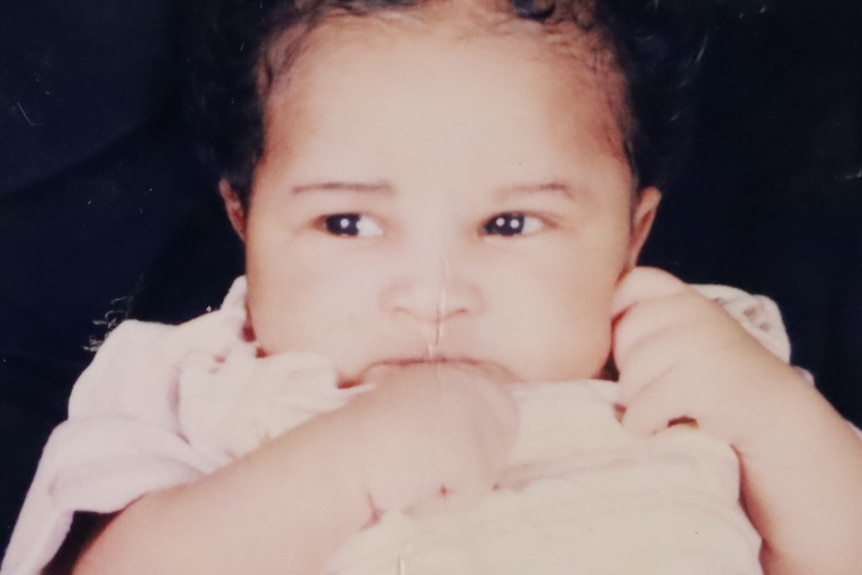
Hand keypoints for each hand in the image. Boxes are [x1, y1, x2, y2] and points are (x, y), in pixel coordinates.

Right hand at [340, 362, 518, 514]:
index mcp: (452, 371)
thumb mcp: (407, 400)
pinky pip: (472, 494)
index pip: (502, 406)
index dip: (479, 435)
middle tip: (423, 458)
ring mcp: (473, 418)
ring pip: (487, 470)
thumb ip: (443, 405)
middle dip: (470, 458)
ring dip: (451, 481)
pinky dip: (442, 501)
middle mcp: (469, 385)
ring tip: (412, 468)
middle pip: (503, 438)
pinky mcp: (471, 455)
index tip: (439, 445)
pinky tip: (412, 481)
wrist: (339, 457)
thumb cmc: (362, 437)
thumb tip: (468, 425)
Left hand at [611, 267, 808, 450]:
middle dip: (626, 368)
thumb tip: (577, 334)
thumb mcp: (684, 333)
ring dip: (635, 401)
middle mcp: (692, 312)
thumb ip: (646, 322)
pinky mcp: (699, 382)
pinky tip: (660, 427)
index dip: (616, 313)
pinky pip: (642, 407)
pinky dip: (643, 426)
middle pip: (622, 336)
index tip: (627, 346)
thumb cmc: (713, 376)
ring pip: (630, 376)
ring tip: (659, 407)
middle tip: (652, 387)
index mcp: (684, 297)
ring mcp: (698, 344)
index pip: (631, 283)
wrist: (773, 412)